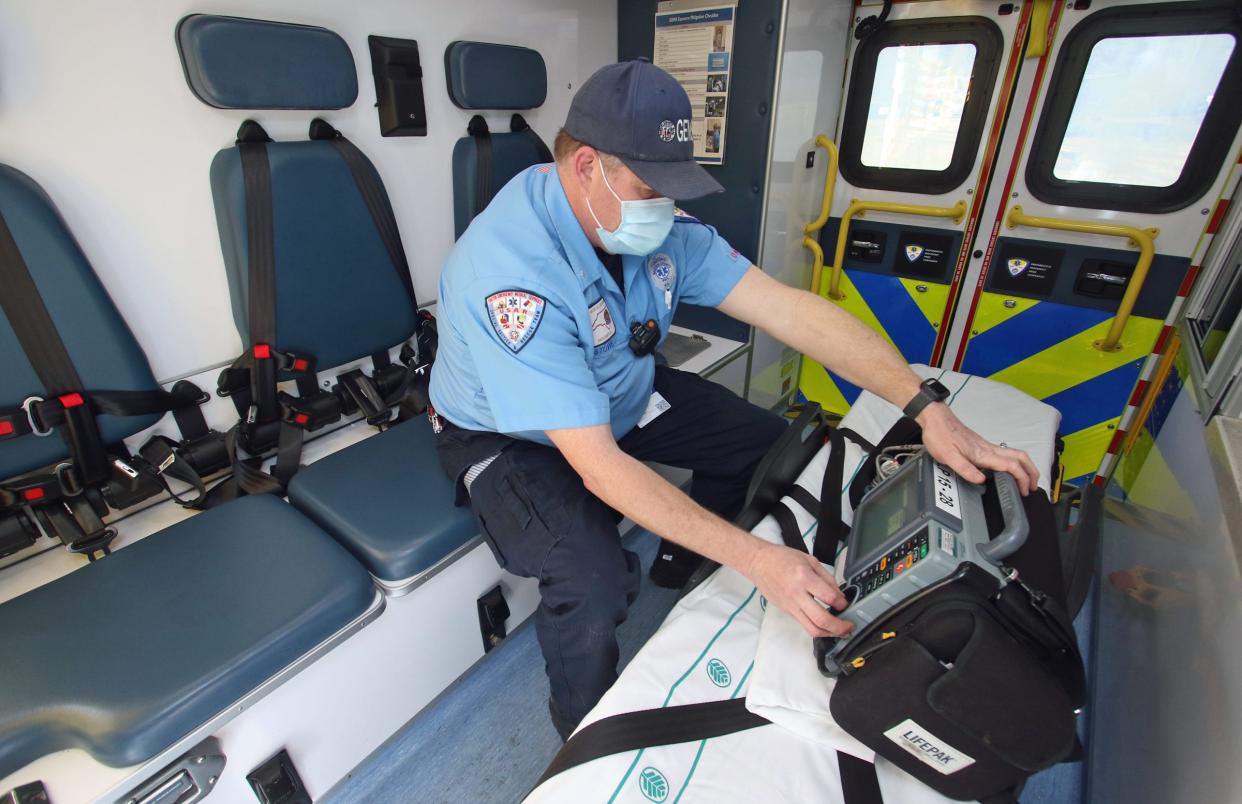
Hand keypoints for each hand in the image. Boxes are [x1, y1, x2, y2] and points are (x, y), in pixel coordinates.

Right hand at [743, 541, 852, 638]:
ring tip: (840, 631)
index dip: (842, 603)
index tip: (846, 604)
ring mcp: (790, 605)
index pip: (829, 597)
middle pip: (821, 619)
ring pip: (812, 628)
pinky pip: (805, 625)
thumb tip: (839, 596)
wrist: (759, 563)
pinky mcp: (787, 611)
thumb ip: (827, 578)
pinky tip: (826, 625)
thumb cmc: (782, 558)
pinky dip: (818, 628)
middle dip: (839, 627)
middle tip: (849, 626)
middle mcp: (796, 594)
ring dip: (829, 633)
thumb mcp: (810, 560)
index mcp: (804, 577)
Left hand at [917, 402, 1039, 493]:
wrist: (936, 418)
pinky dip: (1015, 462)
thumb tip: (981, 480)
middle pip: (1020, 457)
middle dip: (1032, 471)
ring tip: (1026, 479)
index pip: (1011, 465)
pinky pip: (1005, 453)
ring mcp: (986, 446)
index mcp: (983, 453)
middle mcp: (988, 448)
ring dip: (1025, 466)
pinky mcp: (981, 445)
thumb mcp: (947, 456)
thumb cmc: (940, 435)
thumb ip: (965, 469)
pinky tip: (1009, 470)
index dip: (1022, 478)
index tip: (1025, 490)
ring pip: (1014, 454)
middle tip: (1033, 486)